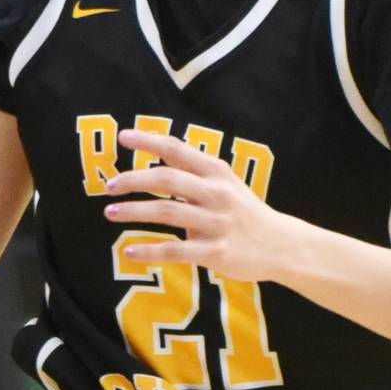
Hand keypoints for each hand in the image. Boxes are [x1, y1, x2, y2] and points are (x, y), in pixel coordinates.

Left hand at [102, 128, 291, 279]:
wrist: (282, 246)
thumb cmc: (246, 214)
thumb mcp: (227, 185)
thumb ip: (195, 175)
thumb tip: (155, 167)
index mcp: (217, 173)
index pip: (177, 150)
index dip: (149, 141)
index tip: (123, 137)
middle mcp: (216, 194)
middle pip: (166, 179)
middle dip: (133, 179)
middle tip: (108, 185)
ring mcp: (216, 223)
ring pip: (167, 212)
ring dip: (134, 211)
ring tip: (110, 213)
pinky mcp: (215, 252)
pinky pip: (175, 250)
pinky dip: (149, 251)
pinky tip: (129, 252)